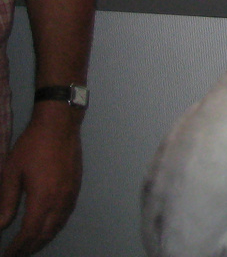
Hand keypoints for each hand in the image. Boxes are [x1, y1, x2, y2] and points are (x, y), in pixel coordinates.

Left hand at [0, 104, 82, 255]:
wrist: (60, 125)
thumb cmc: (32, 146)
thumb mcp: (11, 172)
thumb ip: (6, 201)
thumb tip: (1, 225)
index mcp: (42, 198)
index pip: (29, 232)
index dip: (18, 247)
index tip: (7, 255)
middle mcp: (59, 200)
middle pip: (45, 233)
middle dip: (30, 247)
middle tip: (17, 254)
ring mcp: (70, 194)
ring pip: (58, 226)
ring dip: (44, 239)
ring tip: (30, 245)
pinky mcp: (76, 187)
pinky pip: (65, 215)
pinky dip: (54, 226)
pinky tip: (47, 226)